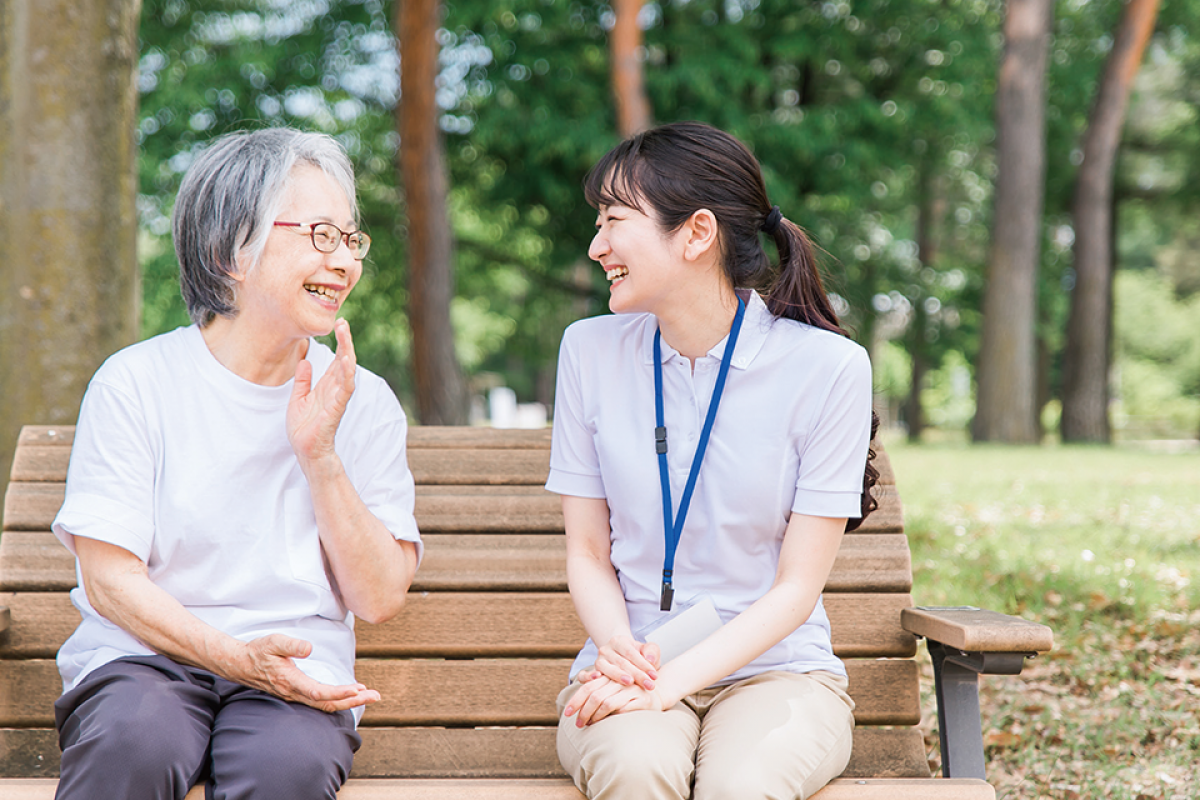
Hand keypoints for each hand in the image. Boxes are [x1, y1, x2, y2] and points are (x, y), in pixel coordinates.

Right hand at [233, 633, 379, 712]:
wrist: (241, 664)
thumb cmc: (259, 651)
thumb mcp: (273, 642)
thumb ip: (291, 645)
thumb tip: (309, 648)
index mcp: (291, 681)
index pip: (319, 692)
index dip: (340, 693)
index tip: (358, 689)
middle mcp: (295, 693)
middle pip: (328, 703)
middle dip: (353, 701)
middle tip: (376, 695)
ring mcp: (296, 696)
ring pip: (325, 705)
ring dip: (349, 702)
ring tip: (370, 695)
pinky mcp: (297, 694)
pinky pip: (321, 702)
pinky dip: (338, 700)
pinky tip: (350, 695)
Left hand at [288, 318, 355, 467]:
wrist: (305, 450)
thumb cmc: (304, 428)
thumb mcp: (298, 398)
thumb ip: (303, 381)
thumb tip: (304, 362)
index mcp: (326, 386)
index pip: (336, 360)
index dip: (339, 343)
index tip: (339, 324)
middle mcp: (335, 389)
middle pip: (344, 360)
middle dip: (345, 341)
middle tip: (343, 322)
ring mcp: (338, 398)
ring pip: (347, 370)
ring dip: (347, 351)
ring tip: (345, 334)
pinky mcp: (336, 408)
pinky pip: (345, 388)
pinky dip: (346, 373)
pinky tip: (345, 360)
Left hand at [563, 674, 665, 726]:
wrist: (658, 692)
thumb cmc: (630, 692)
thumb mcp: (613, 687)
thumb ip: (597, 689)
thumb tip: (575, 701)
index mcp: (610, 675)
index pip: (588, 686)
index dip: (576, 700)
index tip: (566, 714)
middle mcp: (620, 681)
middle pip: (595, 695)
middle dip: (583, 711)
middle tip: (578, 724)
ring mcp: (632, 690)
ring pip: (607, 702)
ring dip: (595, 716)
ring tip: (589, 725)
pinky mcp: (642, 700)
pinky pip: (623, 709)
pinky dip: (611, 717)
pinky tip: (606, 724)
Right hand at [588, 634, 659, 689]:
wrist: (621, 658)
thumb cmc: (637, 656)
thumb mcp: (646, 650)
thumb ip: (652, 651)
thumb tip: (650, 659)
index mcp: (618, 641)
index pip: (632, 653)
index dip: (644, 665)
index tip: (654, 676)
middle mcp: (605, 650)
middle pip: (622, 662)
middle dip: (637, 675)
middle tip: (650, 686)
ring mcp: (597, 661)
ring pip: (607, 669)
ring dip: (619, 677)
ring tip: (630, 683)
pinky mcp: (591, 672)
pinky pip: (584, 674)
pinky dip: (588, 676)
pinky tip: (597, 678)